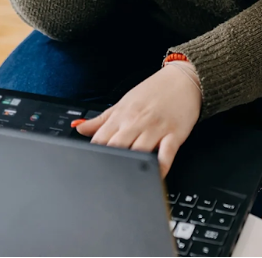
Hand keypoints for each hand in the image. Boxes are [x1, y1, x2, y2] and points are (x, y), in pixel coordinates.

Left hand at [75, 63, 200, 175]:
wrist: (182, 80)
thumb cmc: (153, 92)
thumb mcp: (123, 103)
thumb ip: (101, 119)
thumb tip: (79, 128)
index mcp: (121, 115)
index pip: (100, 139)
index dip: (93, 155)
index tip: (91, 166)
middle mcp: (136, 122)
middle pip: (116, 146)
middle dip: (110, 163)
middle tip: (107, 178)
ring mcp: (155, 128)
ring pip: (139, 150)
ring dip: (134, 165)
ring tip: (129, 180)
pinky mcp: (174, 134)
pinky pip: (166, 154)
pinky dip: (160, 167)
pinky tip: (156, 175)